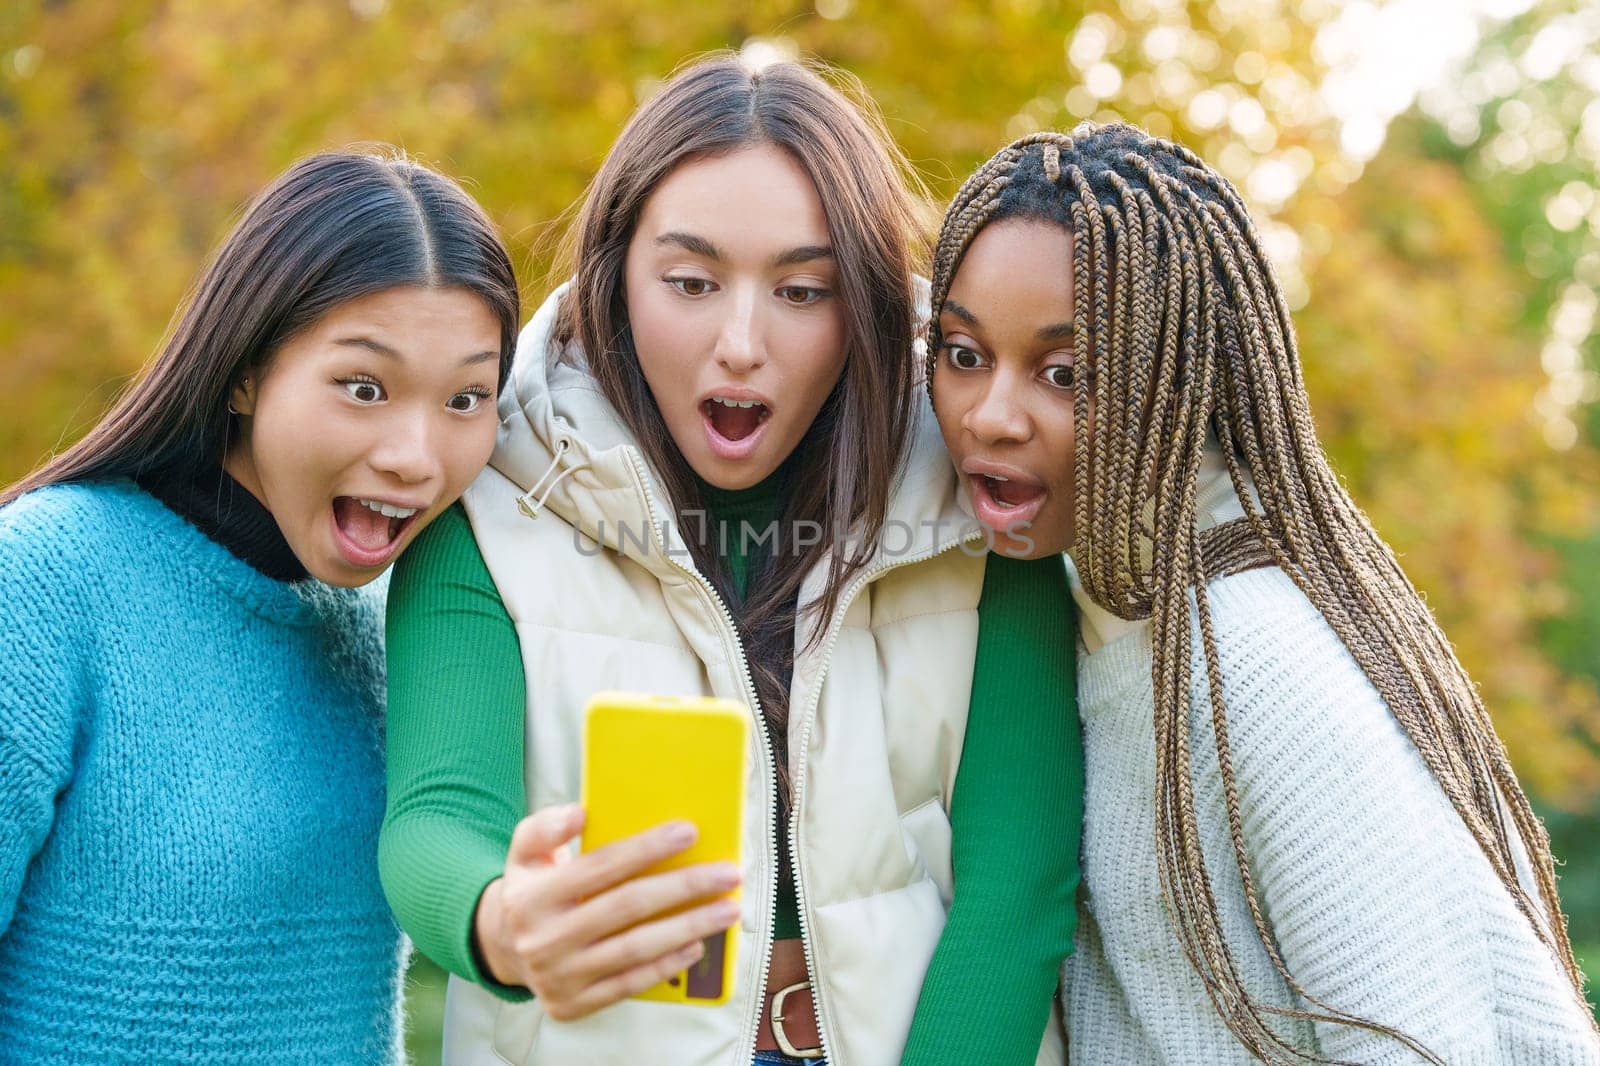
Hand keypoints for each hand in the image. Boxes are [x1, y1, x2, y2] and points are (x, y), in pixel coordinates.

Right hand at [472, 803, 741, 1020]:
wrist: (503, 950)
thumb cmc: (532, 890)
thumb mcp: (524, 852)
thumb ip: (544, 827)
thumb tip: (579, 813)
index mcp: (533, 896)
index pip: (601, 866)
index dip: (647, 848)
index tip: (690, 831)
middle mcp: (544, 939)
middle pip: (628, 906)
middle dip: (684, 887)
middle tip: (728, 873)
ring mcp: (560, 976)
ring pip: (636, 948)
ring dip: (690, 927)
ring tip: (728, 909)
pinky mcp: (574, 1004)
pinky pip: (630, 983)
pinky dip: (667, 965)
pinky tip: (697, 945)